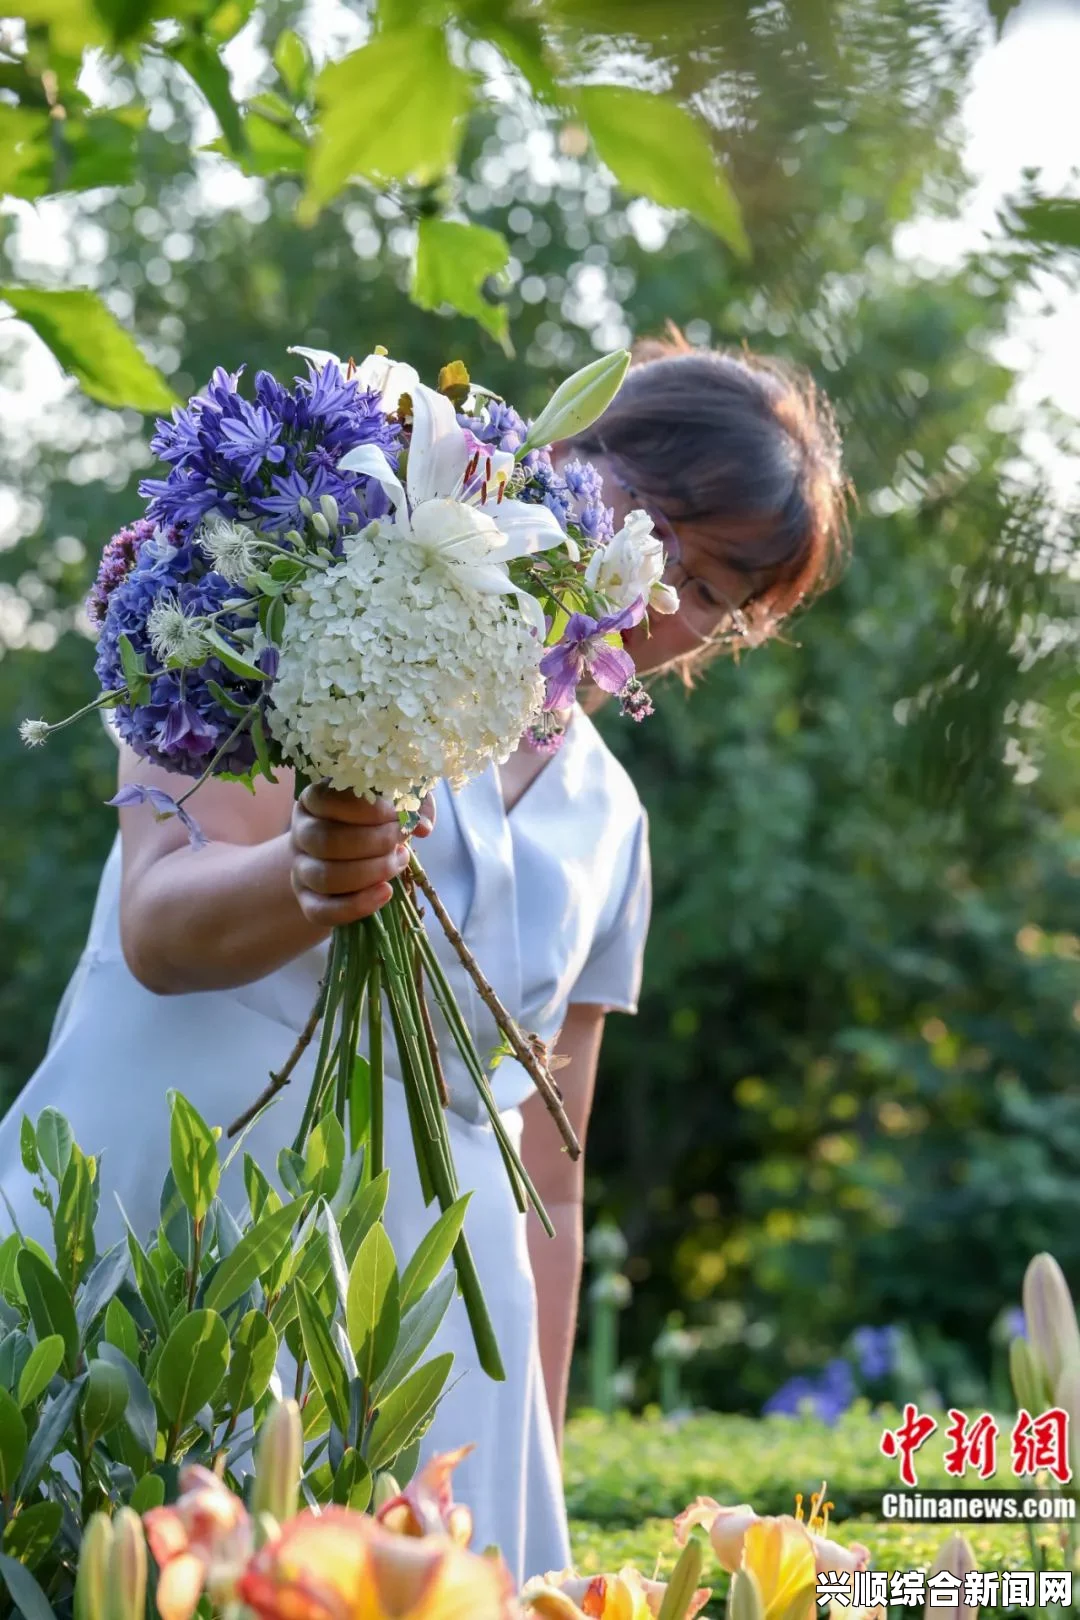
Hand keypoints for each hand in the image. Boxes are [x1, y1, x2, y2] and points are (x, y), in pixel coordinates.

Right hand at [290, 783, 434, 927]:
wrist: (344, 857)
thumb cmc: (370, 822)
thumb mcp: (390, 802)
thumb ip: (410, 802)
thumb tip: (422, 826)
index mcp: (314, 801)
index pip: (328, 800)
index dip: (367, 809)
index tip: (397, 814)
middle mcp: (301, 833)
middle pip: (327, 841)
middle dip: (374, 842)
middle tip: (401, 839)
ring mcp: (300, 870)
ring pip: (326, 877)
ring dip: (371, 872)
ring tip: (399, 862)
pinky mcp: (307, 901)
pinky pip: (322, 911)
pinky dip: (357, 905)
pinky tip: (385, 892)